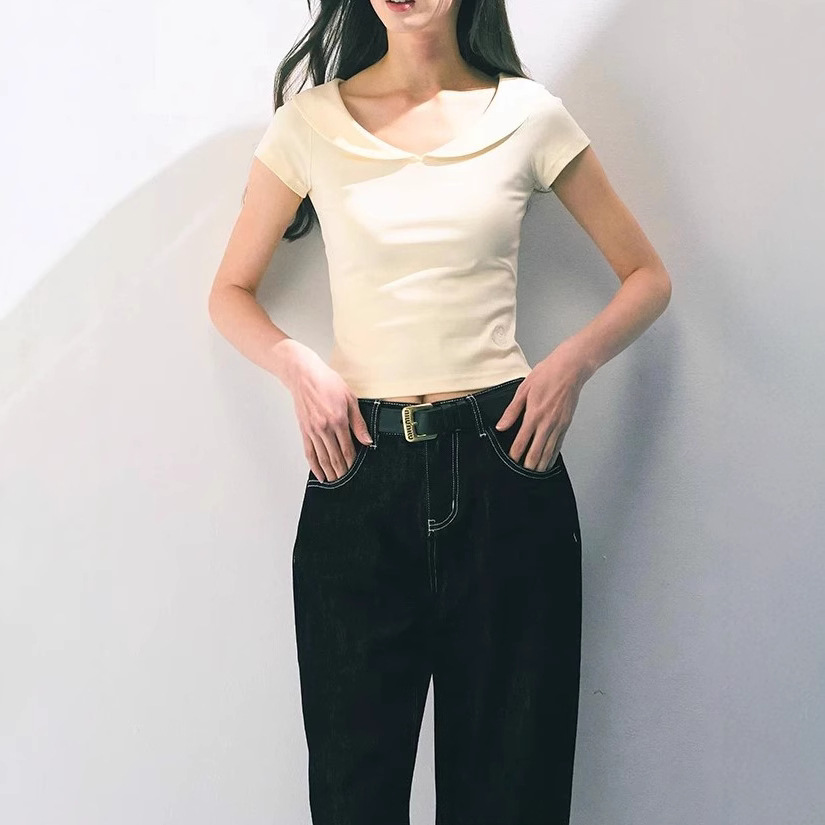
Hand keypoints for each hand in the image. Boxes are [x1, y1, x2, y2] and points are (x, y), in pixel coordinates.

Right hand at [284, 343, 372, 481]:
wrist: (304, 376)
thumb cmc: (327, 383)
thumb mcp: (350, 398)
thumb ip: (359, 422)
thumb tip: (368, 440)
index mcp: (339, 420)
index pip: (348, 448)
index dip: (353, 462)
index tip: (356, 471)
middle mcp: (325, 428)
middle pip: (335, 457)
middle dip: (342, 471)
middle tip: (347, 481)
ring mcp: (313, 430)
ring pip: (322, 458)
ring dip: (329, 472)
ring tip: (335, 481)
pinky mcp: (304, 430)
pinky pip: (309, 452)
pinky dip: (314, 466)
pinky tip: (319, 474)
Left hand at [494, 348, 588, 471]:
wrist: (570, 369)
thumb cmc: (546, 375)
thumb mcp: (523, 389)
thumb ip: (511, 411)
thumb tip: (501, 426)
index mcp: (534, 415)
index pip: (521, 442)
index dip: (514, 455)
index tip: (509, 462)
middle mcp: (547, 424)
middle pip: (536, 452)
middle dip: (527, 466)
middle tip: (520, 474)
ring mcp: (558, 425)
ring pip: (548, 452)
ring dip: (540, 465)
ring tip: (533, 474)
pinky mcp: (566, 425)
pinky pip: (558, 445)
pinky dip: (552, 456)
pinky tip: (547, 463)